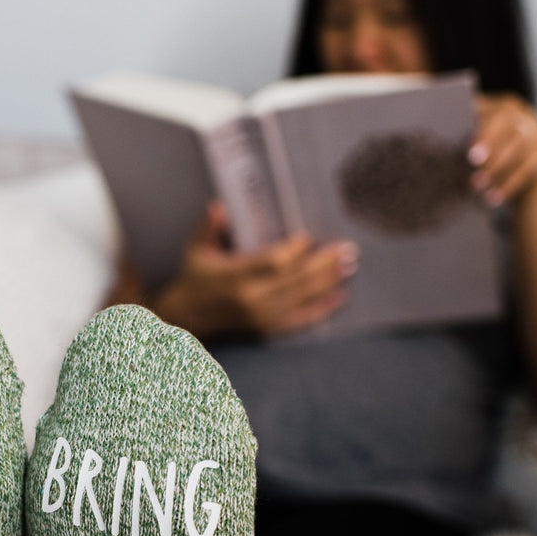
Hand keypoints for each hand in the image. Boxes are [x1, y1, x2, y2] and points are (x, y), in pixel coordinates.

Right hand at [152, 201, 358, 339]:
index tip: (309, 237)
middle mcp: (252, 298)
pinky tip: (339, 297)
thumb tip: (217, 207)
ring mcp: (262, 316)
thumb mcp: (196, 250)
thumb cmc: (195, 278)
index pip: (272, 262)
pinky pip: (300, 320)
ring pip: (303, 297)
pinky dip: (322, 309)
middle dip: (324, 264)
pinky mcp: (268, 328)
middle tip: (348, 249)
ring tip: (350, 266)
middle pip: (295, 279)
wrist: (187, 319)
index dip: (294, 251)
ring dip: (329, 281)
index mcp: (235, 275)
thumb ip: (208, 227)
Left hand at [469, 95, 536, 207]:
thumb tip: (432, 148)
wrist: (521, 157)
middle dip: (491, 145)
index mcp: (499, 106)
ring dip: (498, 169)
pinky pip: (528, 168)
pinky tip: (492, 198)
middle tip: (472, 164)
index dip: (481, 130)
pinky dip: (509, 185)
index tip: (468, 150)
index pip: (490, 112)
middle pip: (509, 126)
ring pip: (520, 146)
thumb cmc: (486, 147)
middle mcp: (519, 115)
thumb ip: (461, 137)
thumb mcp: (475, 136)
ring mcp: (535, 134)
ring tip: (477, 187)